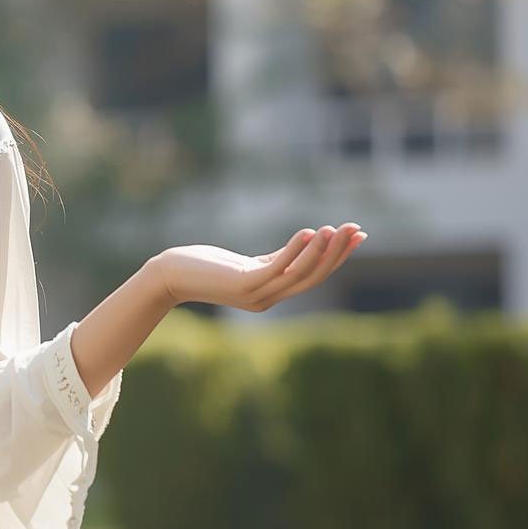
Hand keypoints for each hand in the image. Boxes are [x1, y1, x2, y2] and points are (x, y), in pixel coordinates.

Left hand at [153, 223, 367, 310]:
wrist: (169, 275)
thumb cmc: (205, 267)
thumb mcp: (246, 263)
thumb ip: (275, 259)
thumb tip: (306, 243)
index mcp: (272, 293)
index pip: (314, 276)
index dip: (338, 257)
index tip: (358, 236)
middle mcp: (268, 298)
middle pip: (312, 277)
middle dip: (337, 253)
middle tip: (356, 230)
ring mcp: (256, 294)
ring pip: (298, 275)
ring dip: (320, 252)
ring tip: (335, 230)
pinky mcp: (242, 285)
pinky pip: (276, 268)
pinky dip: (295, 251)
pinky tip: (307, 233)